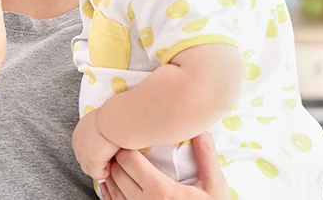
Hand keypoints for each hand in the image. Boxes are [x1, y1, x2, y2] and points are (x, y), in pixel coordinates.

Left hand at [72, 107, 118, 180]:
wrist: (115, 118)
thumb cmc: (114, 117)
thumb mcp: (103, 121)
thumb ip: (101, 130)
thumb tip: (110, 134)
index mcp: (79, 133)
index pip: (84, 149)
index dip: (97, 152)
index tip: (108, 148)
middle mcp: (77, 144)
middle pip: (85, 160)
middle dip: (98, 160)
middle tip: (112, 155)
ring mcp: (82, 154)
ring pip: (91, 169)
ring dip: (103, 166)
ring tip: (115, 157)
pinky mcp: (91, 163)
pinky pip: (99, 175)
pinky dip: (108, 171)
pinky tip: (116, 160)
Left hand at [100, 132, 228, 199]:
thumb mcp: (213, 186)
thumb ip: (206, 157)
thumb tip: (201, 130)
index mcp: (160, 190)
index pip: (127, 160)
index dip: (125, 145)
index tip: (130, 137)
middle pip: (116, 171)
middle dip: (116, 156)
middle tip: (122, 145)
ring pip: (111, 187)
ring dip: (111, 172)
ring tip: (117, 161)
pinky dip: (108, 190)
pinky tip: (111, 183)